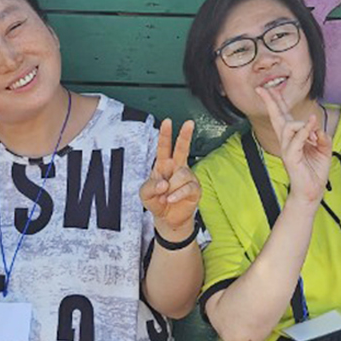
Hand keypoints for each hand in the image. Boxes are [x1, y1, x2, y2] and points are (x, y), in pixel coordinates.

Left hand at [140, 118, 200, 236]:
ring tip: (166, 196)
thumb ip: (150, 187)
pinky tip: (171, 199)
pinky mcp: (195, 189)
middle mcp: (177, 167)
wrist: (167, 219)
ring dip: (171, 187)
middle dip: (185, 135)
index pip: (164, 147)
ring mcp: (188, 177)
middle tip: (189, 123)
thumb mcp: (145, 195)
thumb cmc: (157, 201)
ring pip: (182, 174)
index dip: (165, 134)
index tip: (167, 122)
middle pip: (182, 148)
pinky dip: (177, 195)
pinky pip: (187, 188)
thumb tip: (164, 183)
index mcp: (163, 165)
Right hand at [258, 84, 332, 207]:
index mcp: (293, 138)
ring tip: (314, 129)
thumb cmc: (315, 171)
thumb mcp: (324, 149)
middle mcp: (287, 141)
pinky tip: (312, 123)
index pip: (283, 116)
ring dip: (303, 123)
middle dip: (270, 101)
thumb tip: (318, 128)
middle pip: (276, 117)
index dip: (277, 102)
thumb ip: (322, 136)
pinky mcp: (291, 157)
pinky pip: (297, 139)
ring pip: (288, 125)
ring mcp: (287, 148)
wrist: (311, 192)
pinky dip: (306, 130)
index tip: (270, 89)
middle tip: (262, 88)